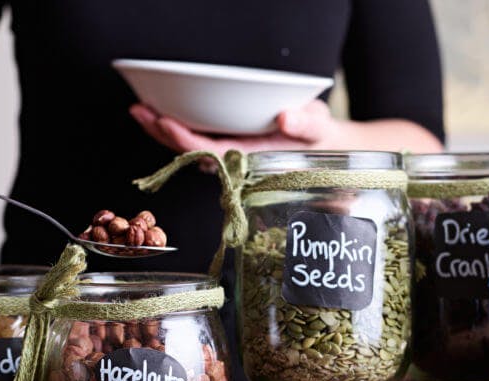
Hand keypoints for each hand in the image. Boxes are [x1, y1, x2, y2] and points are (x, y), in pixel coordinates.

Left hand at [129, 99, 443, 164]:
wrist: (351, 161)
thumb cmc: (337, 152)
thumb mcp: (330, 135)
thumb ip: (312, 126)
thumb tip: (289, 118)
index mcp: (257, 163)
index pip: (211, 153)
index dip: (182, 138)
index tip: (159, 120)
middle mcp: (244, 163)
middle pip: (196, 152)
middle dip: (164, 133)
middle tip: (137, 109)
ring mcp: (243, 158)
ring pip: (199, 148)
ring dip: (170, 130)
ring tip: (143, 109)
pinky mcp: (247, 150)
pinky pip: (212, 140)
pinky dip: (190, 127)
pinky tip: (174, 114)